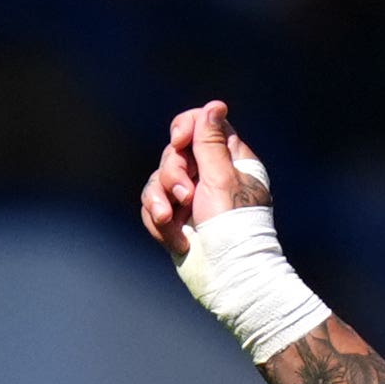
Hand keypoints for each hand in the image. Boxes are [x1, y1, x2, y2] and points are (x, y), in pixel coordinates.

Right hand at [136, 100, 273, 262]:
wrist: (226, 276)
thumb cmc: (233, 228)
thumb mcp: (222, 178)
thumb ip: (211, 142)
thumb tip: (214, 106)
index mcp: (229, 160)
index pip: (200, 125)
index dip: (185, 128)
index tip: (179, 141)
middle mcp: (208, 175)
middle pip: (174, 153)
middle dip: (172, 174)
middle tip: (184, 196)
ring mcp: (190, 197)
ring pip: (157, 179)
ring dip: (160, 200)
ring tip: (171, 220)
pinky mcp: (175, 218)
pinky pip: (151, 206)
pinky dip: (157, 221)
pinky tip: (175, 238)